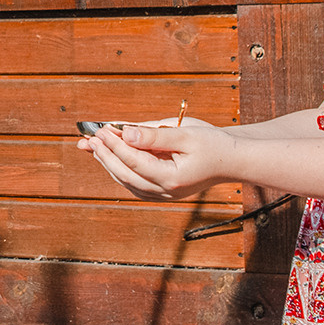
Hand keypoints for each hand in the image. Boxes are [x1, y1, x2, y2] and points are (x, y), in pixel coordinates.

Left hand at [77, 117, 233, 201]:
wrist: (234, 160)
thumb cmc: (214, 144)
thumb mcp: (185, 134)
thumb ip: (154, 135)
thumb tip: (124, 133)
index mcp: (172, 178)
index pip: (134, 162)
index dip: (115, 145)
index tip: (101, 130)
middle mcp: (166, 191)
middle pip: (126, 175)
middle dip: (105, 156)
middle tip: (89, 139)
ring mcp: (165, 195)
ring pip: (127, 182)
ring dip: (109, 164)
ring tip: (93, 147)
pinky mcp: (163, 192)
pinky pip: (134, 184)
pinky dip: (120, 170)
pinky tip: (110, 158)